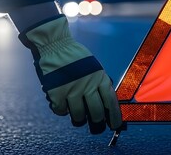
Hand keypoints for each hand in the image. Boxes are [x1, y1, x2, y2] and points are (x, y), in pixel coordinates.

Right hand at [19, 15, 121, 133]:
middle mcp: (87, 85)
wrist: (56, 45)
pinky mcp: (57, 92)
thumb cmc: (76, 56)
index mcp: (99, 77)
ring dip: (78, 118)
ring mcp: (72, 89)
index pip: (111, 101)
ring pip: (78, 115)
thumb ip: (100, 83)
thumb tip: (106, 103)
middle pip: (96, 112)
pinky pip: (61, 110)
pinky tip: (62, 104)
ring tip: (78, 116)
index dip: (114, 116)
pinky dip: (61, 110)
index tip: (114, 125)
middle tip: (95, 122)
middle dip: (97, 121)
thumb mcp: (94, 67)